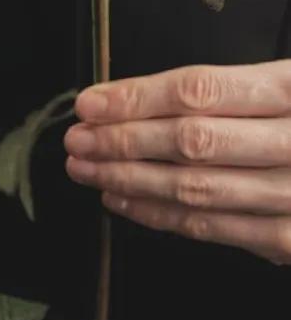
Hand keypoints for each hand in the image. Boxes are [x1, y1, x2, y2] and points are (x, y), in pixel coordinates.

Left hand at [65, 60, 290, 264]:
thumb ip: (245, 92)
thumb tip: (153, 100)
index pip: (202, 89)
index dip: (137, 97)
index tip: (89, 102)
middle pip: (192, 140)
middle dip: (123, 141)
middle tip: (75, 139)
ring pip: (196, 189)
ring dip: (129, 180)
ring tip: (85, 168)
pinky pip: (214, 229)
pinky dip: (160, 216)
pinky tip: (122, 202)